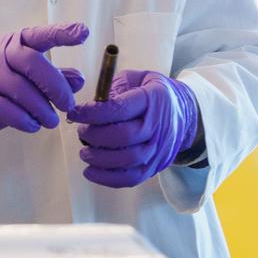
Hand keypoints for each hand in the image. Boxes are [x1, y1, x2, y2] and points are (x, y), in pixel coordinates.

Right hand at [0, 23, 88, 148]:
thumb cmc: (0, 91)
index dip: (61, 33)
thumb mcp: (28, 83)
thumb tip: (79, 79)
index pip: (39, 35)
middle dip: (54, 84)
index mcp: (14, 43)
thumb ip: (53, 78)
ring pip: (18, 87)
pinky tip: (32, 126)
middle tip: (68, 105)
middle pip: (29, 60)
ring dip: (40, 108)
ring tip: (51, 122)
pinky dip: (22, 119)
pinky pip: (2, 107)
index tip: (84, 32)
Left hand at [67, 70, 199, 187]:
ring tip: (84, 152)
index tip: (74, 113)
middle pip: (125, 136)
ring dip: (100, 159)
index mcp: (152, 99)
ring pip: (129, 159)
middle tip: (82, 132)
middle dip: (95, 136)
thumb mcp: (135, 78)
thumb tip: (89, 107)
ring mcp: (159, 148)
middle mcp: (158, 126)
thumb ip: (113, 88)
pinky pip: (133, 178)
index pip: (120, 109)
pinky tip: (91, 172)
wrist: (183, 112)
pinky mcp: (156, 166)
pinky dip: (109, 179)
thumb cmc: (151, 92)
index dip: (93, 113)